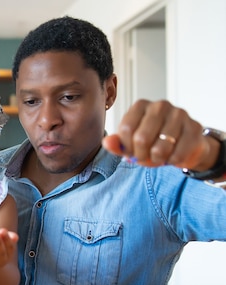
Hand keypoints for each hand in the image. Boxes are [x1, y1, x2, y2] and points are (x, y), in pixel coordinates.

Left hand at [102, 99, 217, 169]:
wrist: (184, 146)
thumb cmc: (153, 143)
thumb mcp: (131, 144)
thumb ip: (117, 144)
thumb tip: (106, 143)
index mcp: (141, 106)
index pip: (125, 130)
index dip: (126, 147)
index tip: (131, 151)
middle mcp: (160, 105)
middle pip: (141, 138)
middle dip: (141, 155)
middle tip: (145, 157)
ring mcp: (179, 114)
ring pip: (160, 148)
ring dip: (157, 159)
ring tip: (159, 156)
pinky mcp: (195, 127)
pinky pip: (177, 154)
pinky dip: (171, 162)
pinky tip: (172, 156)